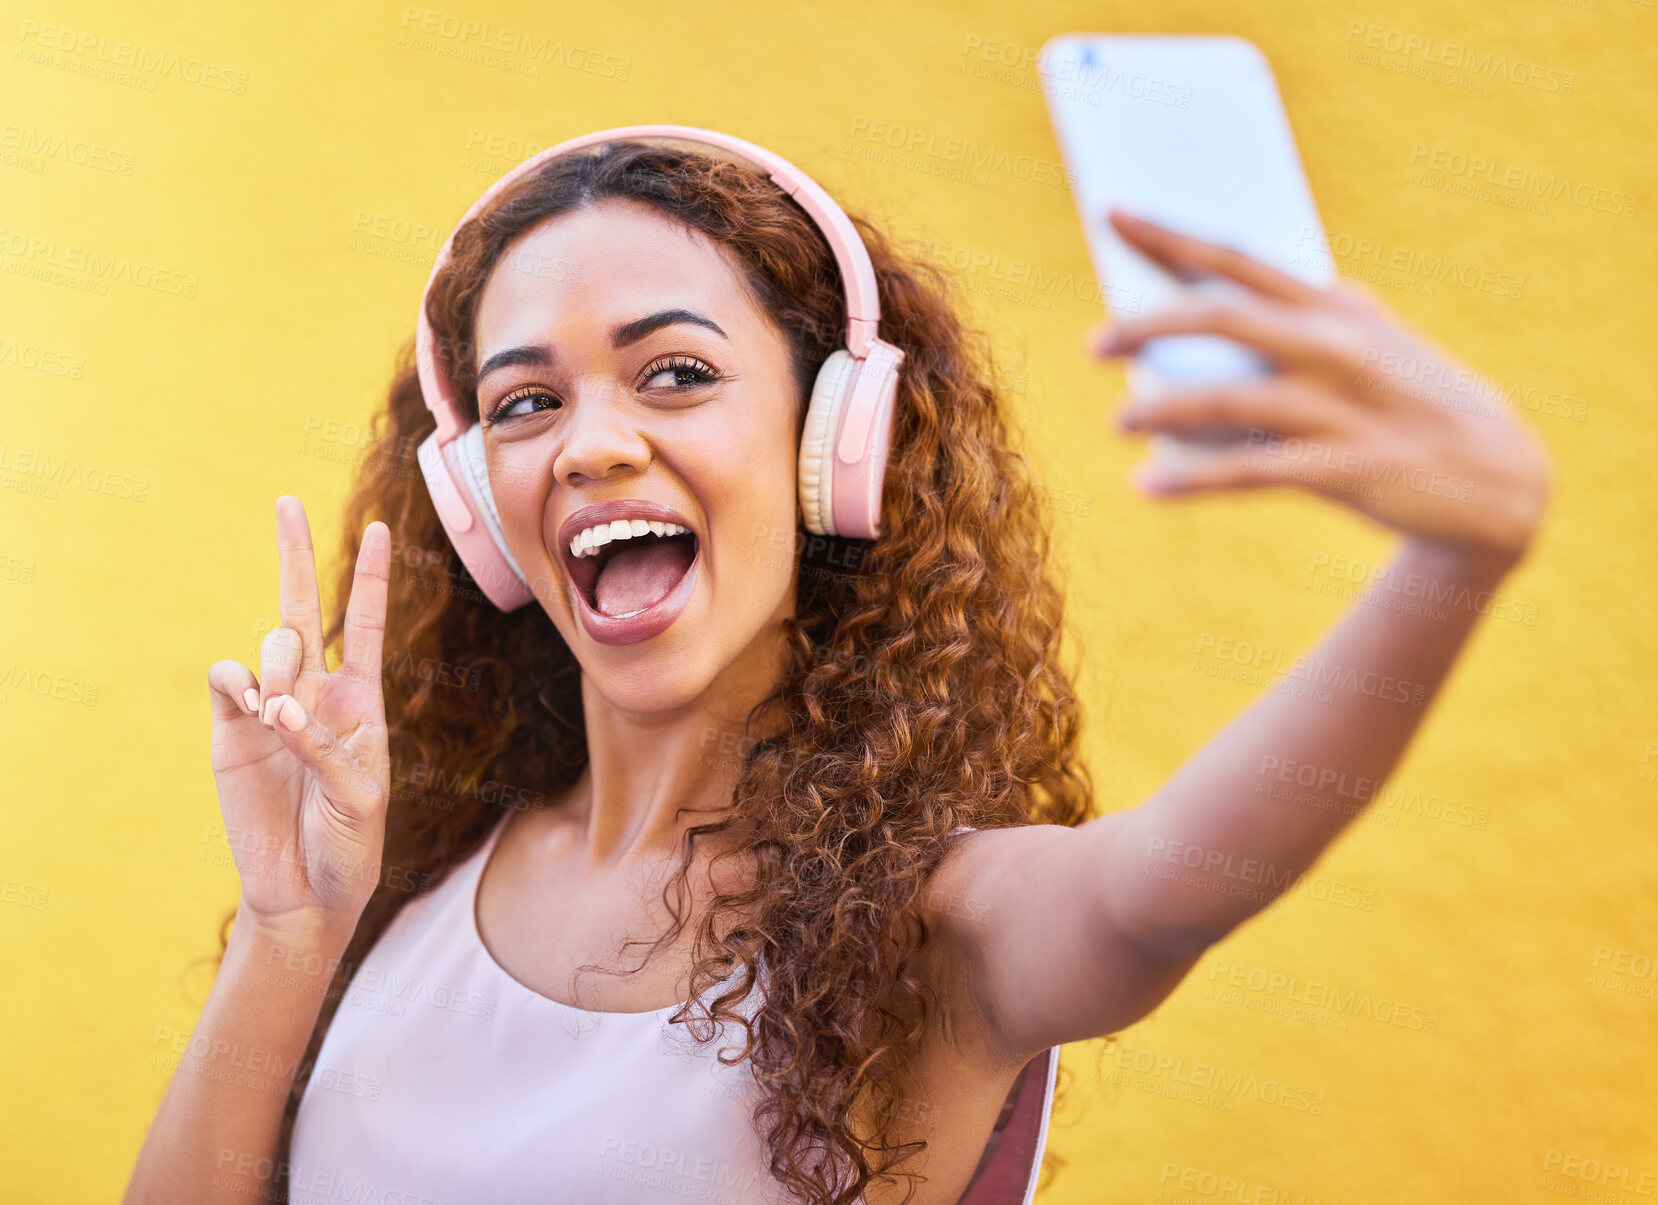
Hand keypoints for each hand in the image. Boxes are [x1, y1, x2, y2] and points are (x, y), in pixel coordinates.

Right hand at [205, 496, 391, 941]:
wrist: (306, 892)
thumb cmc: (349, 845)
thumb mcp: (359, 799)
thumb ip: (324, 749)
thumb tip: (277, 708)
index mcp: (361, 703)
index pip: (363, 625)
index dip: (370, 577)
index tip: (380, 527)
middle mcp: (314, 694)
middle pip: (301, 608)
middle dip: (295, 551)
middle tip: (287, 503)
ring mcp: (268, 709)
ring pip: (268, 645)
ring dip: (276, 662)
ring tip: (277, 710)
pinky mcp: (229, 732)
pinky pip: (226, 683)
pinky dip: (238, 686)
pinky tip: (253, 709)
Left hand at [1088, 208, 1551, 569]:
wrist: (1499, 478)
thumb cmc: (1409, 401)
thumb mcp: (1368, 341)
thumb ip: (1302, 318)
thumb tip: (1209, 307)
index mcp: (1333, 307)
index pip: (1238, 259)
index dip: (1170, 237)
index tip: (1112, 215)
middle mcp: (1335, 347)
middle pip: (1223, 321)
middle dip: (1148, 325)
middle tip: (1094, 344)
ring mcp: (1342, 408)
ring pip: (1229, 401)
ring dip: (1161, 410)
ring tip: (1116, 420)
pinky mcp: (1347, 469)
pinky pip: (1252, 473)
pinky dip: (1192, 479)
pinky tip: (1146, 486)